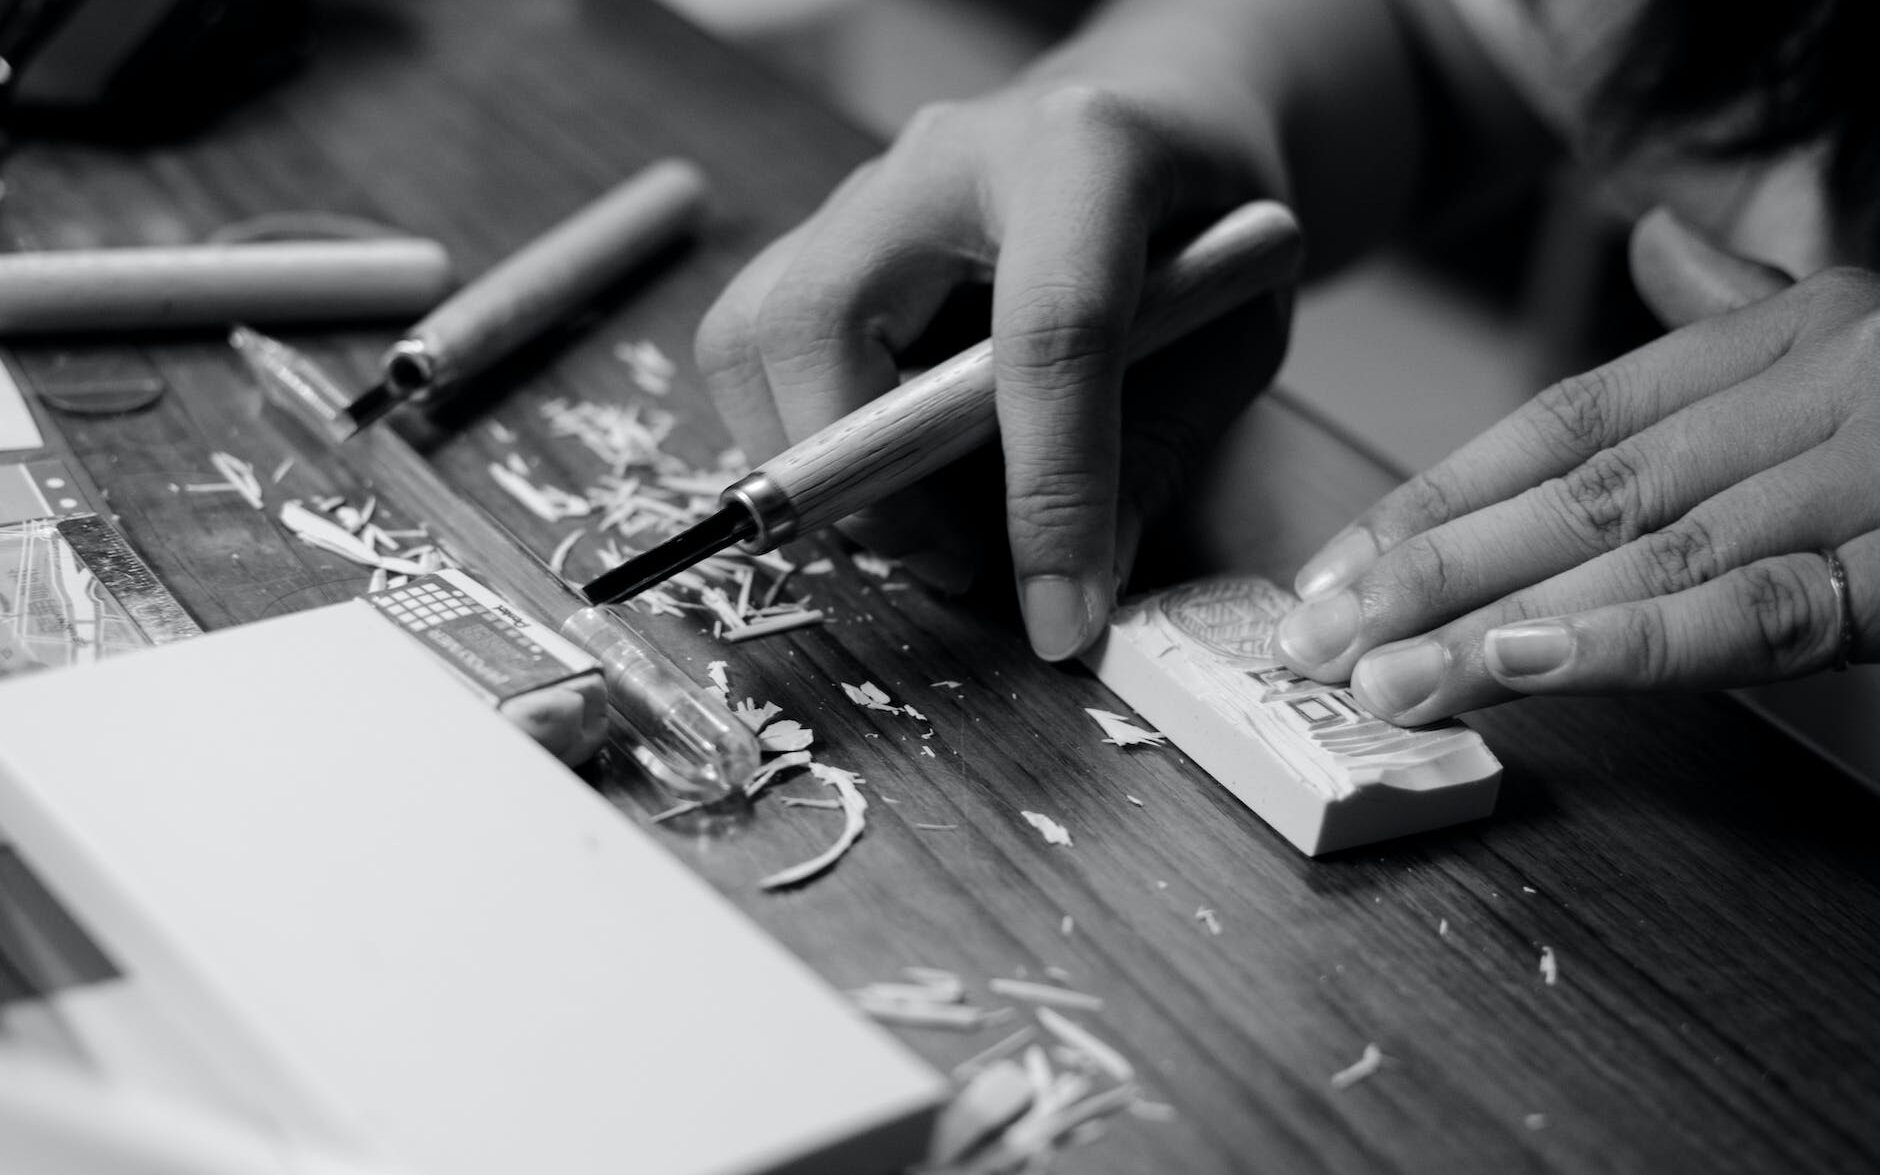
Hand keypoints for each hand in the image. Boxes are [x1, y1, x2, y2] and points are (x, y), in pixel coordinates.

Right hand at [695, 68, 1289, 660]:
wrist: (1153, 107)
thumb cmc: (1203, 215)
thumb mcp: (1237, 329)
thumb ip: (1161, 447)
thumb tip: (1074, 593)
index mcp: (1081, 154)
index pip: (1046, 332)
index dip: (1049, 490)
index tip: (1058, 614)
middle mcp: (942, 158)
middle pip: (822, 319)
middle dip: (861, 480)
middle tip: (951, 561)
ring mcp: (862, 192)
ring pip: (750, 336)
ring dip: (811, 468)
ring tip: (921, 525)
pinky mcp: (819, 238)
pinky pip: (751, 350)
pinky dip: (800, 440)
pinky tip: (890, 469)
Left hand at [1273, 208, 1879, 722]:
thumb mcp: (1863, 328)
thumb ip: (1741, 309)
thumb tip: (1658, 242)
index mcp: (1777, 342)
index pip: (1562, 423)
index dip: (1433, 499)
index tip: (1331, 571)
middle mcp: (1804, 398)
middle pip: (1575, 494)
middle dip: (1429, 574)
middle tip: (1319, 642)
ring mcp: (1861, 478)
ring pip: (1639, 554)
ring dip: (1496, 625)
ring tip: (1389, 679)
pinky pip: (1759, 612)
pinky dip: (1637, 643)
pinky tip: (1530, 669)